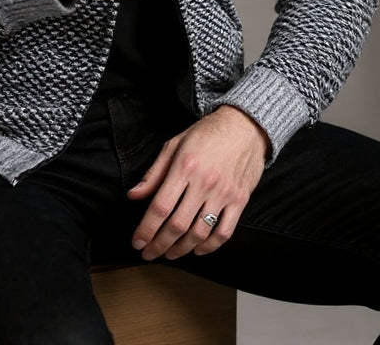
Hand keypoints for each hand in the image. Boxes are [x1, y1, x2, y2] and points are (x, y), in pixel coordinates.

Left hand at [127, 106, 268, 260]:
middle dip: (159, 245)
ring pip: (200, 233)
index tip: (137, 242)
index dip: (146, 229)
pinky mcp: (240, 200)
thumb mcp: (175, 144)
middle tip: (149, 253)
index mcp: (185, 166)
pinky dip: (210, 246)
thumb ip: (154, 173)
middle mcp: (204, 182)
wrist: (245, 126)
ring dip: (181, 249)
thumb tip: (134, 195)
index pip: (160, 207)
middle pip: (178, 225)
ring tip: (170, 253)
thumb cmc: (208, 133)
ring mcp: (224, 193)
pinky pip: (224, 232)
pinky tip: (198, 249)